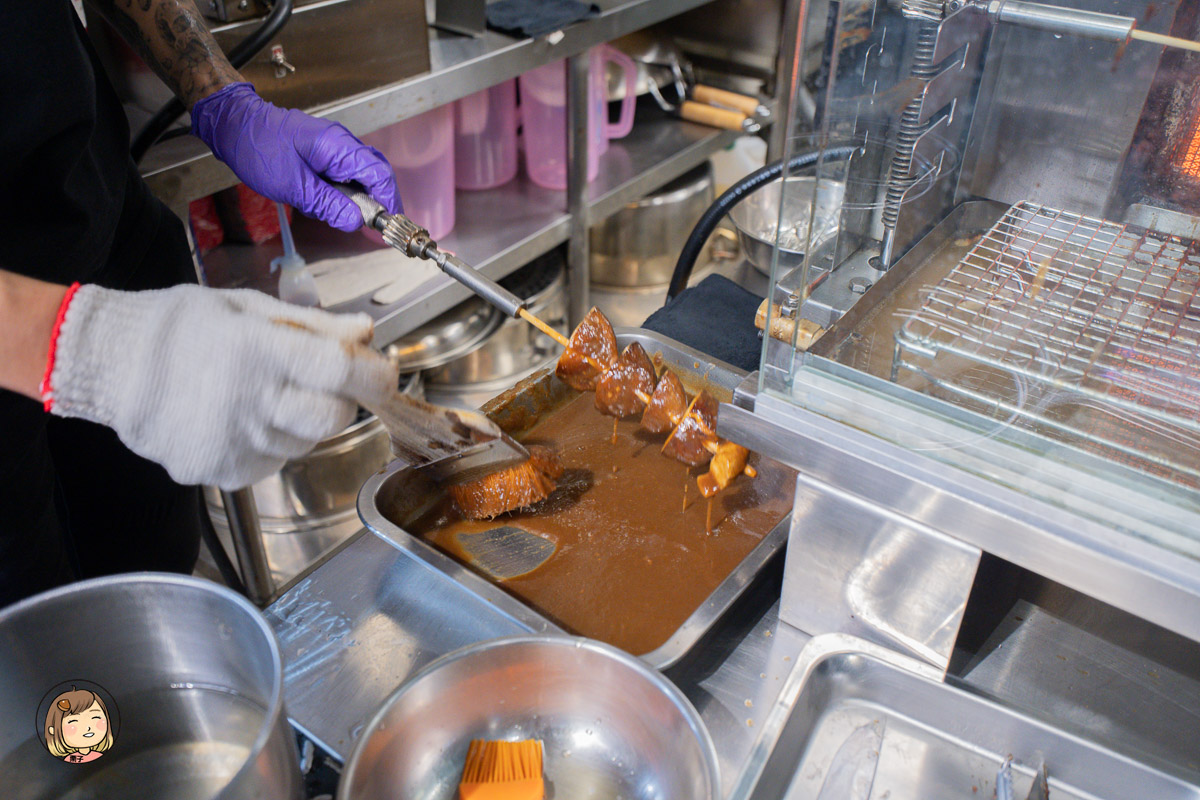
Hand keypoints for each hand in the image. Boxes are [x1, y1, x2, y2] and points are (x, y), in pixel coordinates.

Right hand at [44, 285, 398, 489]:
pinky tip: (243, 418)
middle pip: (334, 417)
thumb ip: (313, 325)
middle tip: (320, 381)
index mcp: (260, 352)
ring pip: (306, 443)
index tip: (382, 372)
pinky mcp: (222, 471)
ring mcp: (237, 442)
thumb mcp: (248, 308)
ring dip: (302, 422)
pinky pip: (272, 463)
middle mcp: (252, 402)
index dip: (375, 375)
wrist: (111, 366)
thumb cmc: (179, 328)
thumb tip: (363, 335)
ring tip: (266, 395)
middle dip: (341, 400)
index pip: (343, 372)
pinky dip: (271, 443)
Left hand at [191, 82, 401, 231]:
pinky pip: (342, 175)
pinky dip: (338, 192)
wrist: (233, 124)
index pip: (380, 174)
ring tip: (327, 209)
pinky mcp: (324, 153)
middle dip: (374, 202)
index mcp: (338, 147)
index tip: (386, 225)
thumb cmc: (256, 148)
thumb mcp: (292, 186)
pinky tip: (318, 200)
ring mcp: (334, 146)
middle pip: (375, 175)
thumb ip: (328, 205)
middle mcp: (342, 143)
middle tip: (366, 225)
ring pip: (359, 177)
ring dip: (352, 199)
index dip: (388, 201)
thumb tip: (356, 221)